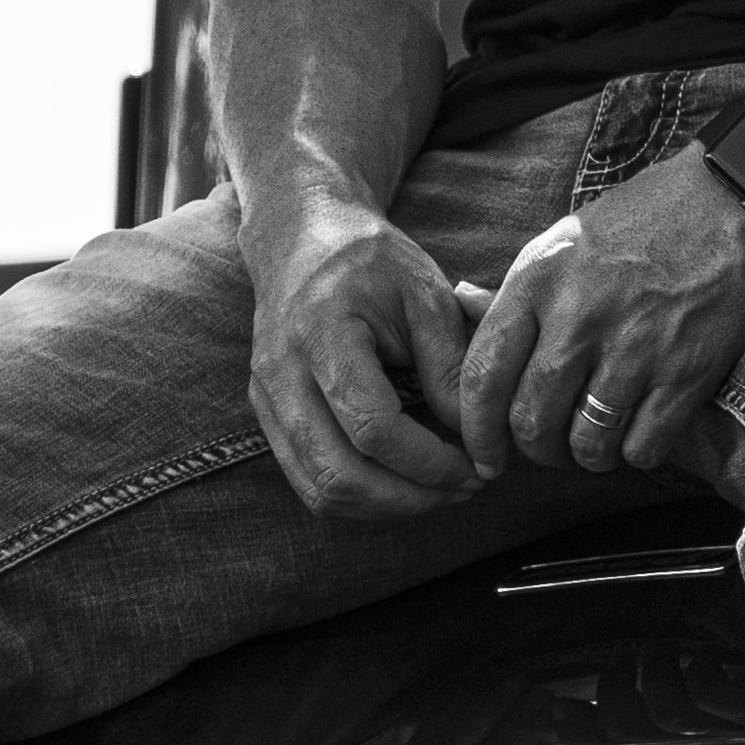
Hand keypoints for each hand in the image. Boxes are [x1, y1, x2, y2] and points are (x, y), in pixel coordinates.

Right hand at [249, 204, 490, 519]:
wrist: (303, 239)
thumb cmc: (372, 261)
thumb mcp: (426, 294)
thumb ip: (450, 365)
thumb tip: (476, 438)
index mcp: (321, 334)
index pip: (371, 427)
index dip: (429, 461)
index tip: (478, 465)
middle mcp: (281, 374)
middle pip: (338, 474)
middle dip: (411, 497)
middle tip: (465, 489)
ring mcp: (266, 400)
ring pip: (320, 490)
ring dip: (386, 506)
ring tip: (441, 491)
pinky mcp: (268, 416)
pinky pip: (309, 480)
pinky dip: (360, 495)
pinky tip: (404, 482)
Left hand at [459, 151, 744, 479]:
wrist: (738, 194)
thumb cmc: (651, 213)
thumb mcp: (568, 237)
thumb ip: (522, 289)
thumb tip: (466, 315)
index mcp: (540, 278)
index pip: (484, 376)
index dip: (476, 431)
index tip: (485, 455)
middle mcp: (579, 316)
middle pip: (531, 421)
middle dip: (535, 451)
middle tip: (548, 449)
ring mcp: (635, 346)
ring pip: (586, 442)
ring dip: (586, 456)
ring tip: (595, 443)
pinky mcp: (687, 370)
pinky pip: (643, 446)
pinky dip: (636, 452)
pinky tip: (639, 432)